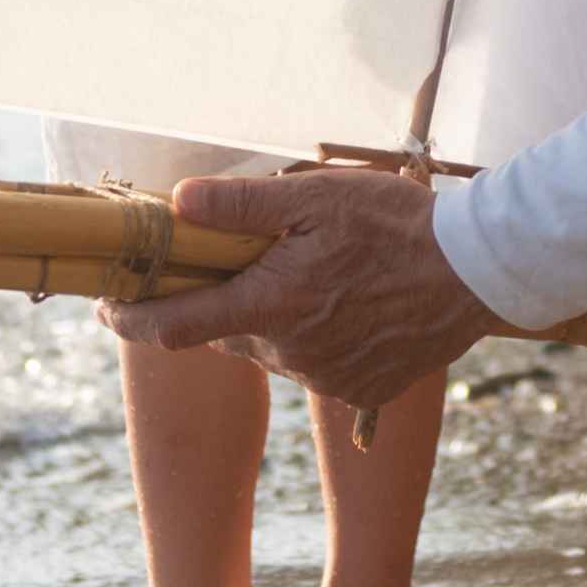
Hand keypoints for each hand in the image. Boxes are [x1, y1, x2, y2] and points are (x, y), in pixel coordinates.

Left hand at [104, 169, 500, 407]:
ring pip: (272, 347)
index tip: (105, 307)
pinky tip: (350, 301)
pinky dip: (317, 336)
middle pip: (227, 332)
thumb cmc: (399, 225)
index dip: (129, 321)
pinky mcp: (359, 389)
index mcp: (271, 306)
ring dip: (275, 316)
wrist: (481, 272)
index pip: (173, 327)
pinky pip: (316, 365)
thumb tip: (177, 204)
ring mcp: (325, 377)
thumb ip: (243, 206)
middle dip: (220, 301)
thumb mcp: (318, 197)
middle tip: (238, 261)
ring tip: (316, 271)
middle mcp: (290, 353)